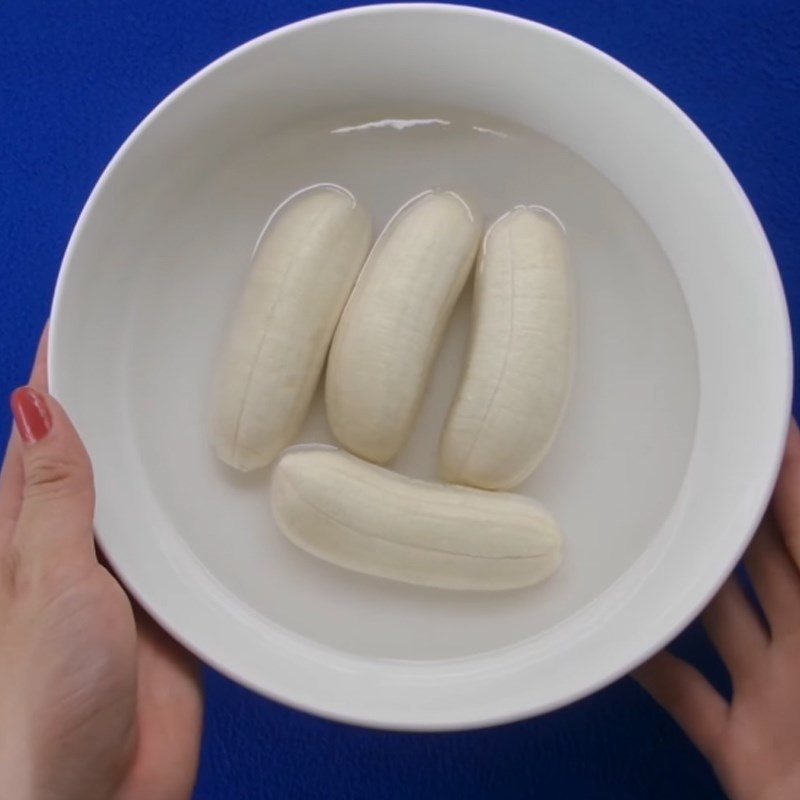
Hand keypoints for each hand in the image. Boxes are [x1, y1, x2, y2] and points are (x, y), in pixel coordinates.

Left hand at [0, 329, 202, 799]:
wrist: (96, 796)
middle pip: (107, 450)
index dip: (64, 371)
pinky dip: (206, 508)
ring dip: (175, 450)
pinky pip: (190, 538)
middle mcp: (79, 538)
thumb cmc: (40, 703)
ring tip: (217, 393)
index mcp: (29, 525)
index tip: (90, 314)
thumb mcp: (44, 583)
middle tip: (172, 343)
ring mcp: (130, 568)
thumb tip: (39, 406)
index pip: (46, 426)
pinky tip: (237, 479)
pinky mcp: (173, 599)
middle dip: (130, 400)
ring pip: (155, 490)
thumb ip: (54, 498)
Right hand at [637, 419, 799, 799]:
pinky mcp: (738, 744)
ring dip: (686, 583)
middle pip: (764, 567)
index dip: (792, 483)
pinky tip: (621, 640)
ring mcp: (771, 698)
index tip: (763, 432)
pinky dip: (652, 670)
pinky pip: (685, 697)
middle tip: (690, 465)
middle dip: (732, 516)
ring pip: (719, 622)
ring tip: (650, 533)